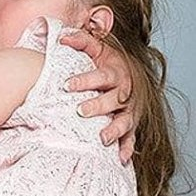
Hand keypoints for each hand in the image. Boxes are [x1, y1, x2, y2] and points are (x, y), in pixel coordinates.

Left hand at [59, 28, 136, 163]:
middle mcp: (125, 92)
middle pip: (114, 99)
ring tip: (102, 138)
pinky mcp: (132, 124)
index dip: (85, 80)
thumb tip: (62, 37)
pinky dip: (127, 148)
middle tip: (80, 111)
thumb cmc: (109, 63)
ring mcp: (130, 110)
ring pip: (125, 120)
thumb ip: (81, 41)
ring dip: (115, 129)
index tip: (66, 85)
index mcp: (116, 73)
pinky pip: (132, 137)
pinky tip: (120, 159)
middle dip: (98, 105)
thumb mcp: (98, 49)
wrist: (134, 75)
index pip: (101, 76)